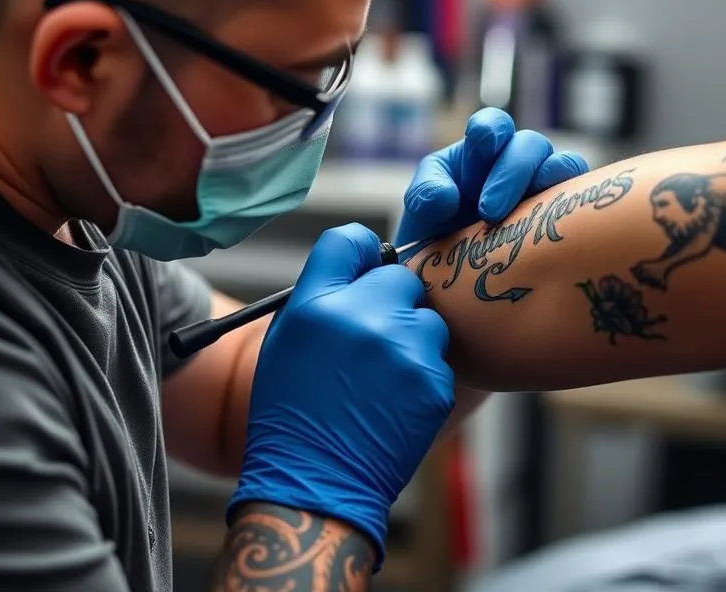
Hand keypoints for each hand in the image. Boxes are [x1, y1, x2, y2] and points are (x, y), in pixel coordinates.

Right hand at [229, 224, 453, 563]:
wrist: (317, 483)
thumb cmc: (293, 414)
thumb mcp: (286, 341)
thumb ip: (323, 294)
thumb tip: (365, 262)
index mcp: (317, 304)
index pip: (350, 240)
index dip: (362, 254)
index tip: (366, 269)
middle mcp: (363, 318)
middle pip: (400, 277)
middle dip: (392, 301)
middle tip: (374, 338)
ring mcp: (404, 350)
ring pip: (427, 320)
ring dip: (412, 339)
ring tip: (382, 379)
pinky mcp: (434, 382)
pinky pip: (439, 359)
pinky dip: (423, 375)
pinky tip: (395, 403)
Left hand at [395, 107, 589, 246]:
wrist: (454, 280)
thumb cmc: (437, 236)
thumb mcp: (420, 214)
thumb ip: (424, 196)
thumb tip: (447, 197)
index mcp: (479, 153)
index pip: (492, 124)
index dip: (491, 129)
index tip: (483, 144)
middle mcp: (515, 162)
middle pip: (529, 144)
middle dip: (510, 173)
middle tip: (488, 212)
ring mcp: (542, 185)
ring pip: (562, 164)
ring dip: (544, 182)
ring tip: (519, 219)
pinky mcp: (563, 210)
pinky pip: (577, 195)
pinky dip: (570, 201)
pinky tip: (549, 223)